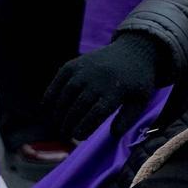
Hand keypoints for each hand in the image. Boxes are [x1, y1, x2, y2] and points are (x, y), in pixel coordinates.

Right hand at [44, 34, 162, 139]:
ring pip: (66, 95)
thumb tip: (113, 135)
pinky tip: (47, 107)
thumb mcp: (139, 100)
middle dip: (70, 122)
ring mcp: (85, 70)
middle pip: (79, 106)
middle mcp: (98, 79)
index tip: (78, 137)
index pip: (96, 114)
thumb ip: (127, 119)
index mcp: (116, 90)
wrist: (133, 51)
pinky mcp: (75, 64)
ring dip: (59, 112)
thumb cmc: (136, 81)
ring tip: (58, 124)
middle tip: (66, 134)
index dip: (84, 127)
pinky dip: (51, 94)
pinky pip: (59, 81)